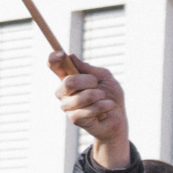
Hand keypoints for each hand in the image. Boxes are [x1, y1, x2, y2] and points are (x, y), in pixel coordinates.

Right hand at [54, 53, 130, 168]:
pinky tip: (108, 106)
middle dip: (89, 81)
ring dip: (97, 96)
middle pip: (68, 82)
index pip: (55, 67)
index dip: (53, 59)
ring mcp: (67, 106)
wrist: (118, 117)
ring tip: (104, 98)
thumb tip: (70, 57)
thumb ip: (88, 69)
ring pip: (78, 98)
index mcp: (69, 79)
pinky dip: (101, 107)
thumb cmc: (110, 96)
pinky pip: (85, 111)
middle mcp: (64, 92)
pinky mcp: (74, 119)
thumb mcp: (104, 77)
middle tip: (99, 86)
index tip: (61, 54)